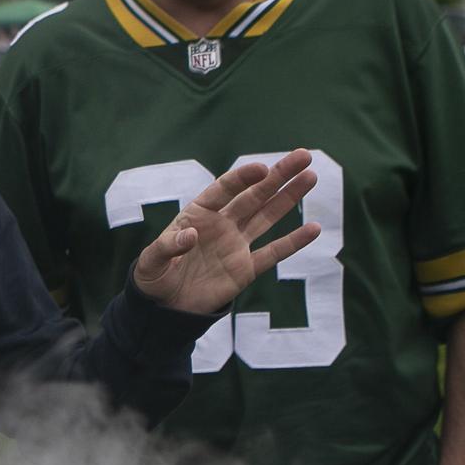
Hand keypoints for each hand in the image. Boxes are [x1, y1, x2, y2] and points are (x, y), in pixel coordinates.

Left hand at [134, 149, 320, 314]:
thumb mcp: (151, 262)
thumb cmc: (154, 277)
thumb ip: (168, 247)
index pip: (224, 189)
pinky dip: (293, 242)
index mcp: (198, 214)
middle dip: (278, 176)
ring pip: (268, 216)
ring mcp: (236, 244)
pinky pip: (273, 253)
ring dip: (289, 197)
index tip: (262, 169)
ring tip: (311, 176)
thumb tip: (190, 236)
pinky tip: (314, 228)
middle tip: (304, 155)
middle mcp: (222, 224)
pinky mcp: (246, 269)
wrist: (164, 308)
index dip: (243, 178)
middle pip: (254, 195)